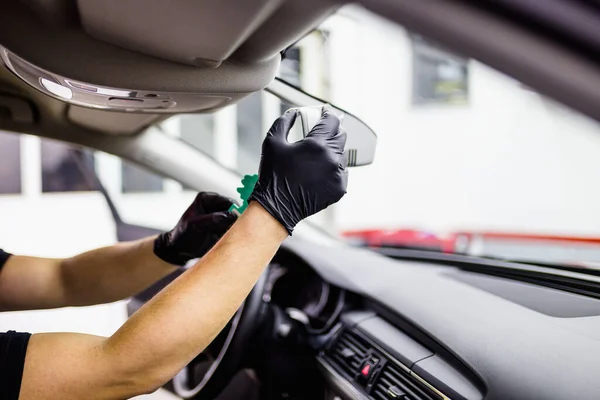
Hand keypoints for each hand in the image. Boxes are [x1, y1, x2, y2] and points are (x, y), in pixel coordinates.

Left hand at [153, 192, 237, 264]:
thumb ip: (213, 219)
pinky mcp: (223, 228)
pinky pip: (234, 230)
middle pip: (234, 210)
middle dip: (236, 221)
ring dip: (235, 229)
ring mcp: (221, 217)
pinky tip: (226, 240)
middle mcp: (216, 206)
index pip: (227, 201)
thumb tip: (231, 215)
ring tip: (226, 236)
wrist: (179, 251)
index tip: (236, 220)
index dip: (234, 210)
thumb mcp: (195, 225)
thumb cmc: (183, 235)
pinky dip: (233, 235)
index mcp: (207, 199)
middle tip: (233, 230)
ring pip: (236, 221)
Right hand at [249, 107, 347, 233]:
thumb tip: (294, 113)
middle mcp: (331, 158)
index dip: (328, 113)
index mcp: (317, 144)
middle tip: (321, 132)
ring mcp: (337, 174)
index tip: (325, 112)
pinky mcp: (339, 188)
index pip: (332, 120)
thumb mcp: (272, 142)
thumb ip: (284, 122)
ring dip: (333, 150)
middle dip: (332, 131)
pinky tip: (319, 171)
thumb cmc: (273, 175)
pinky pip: (342, 172)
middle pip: (341, 136)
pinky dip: (333, 168)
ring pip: (342, 154)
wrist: (277, 207)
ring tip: (317, 156)